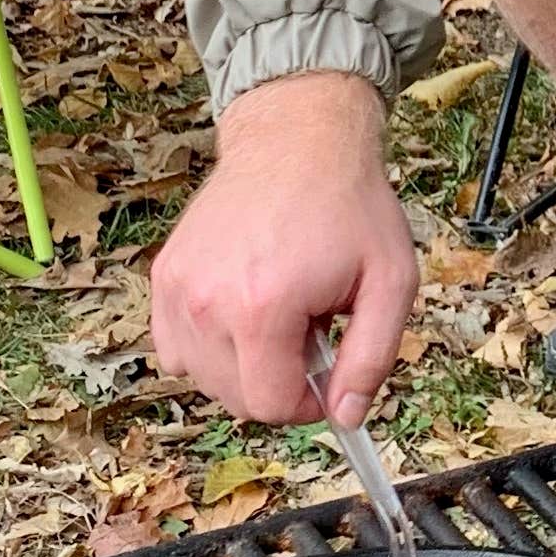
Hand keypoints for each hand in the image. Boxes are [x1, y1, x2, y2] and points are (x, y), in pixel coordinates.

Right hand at [148, 72, 418, 424]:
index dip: (308, 404)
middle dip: (279, 381)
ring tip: (278, 314)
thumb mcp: (390, 283)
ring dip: (244, 365)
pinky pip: (175, 348)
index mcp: (263, 308)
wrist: (298, 139)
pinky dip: (208, 347)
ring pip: (203, 377)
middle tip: (309, 331)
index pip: (270, 405)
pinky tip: (243, 315)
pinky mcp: (165, 275)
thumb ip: (371, 359)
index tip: (327, 376)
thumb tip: (346, 416)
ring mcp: (179, 288)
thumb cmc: (348, 205)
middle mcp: (208, 302)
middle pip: (235, 398)